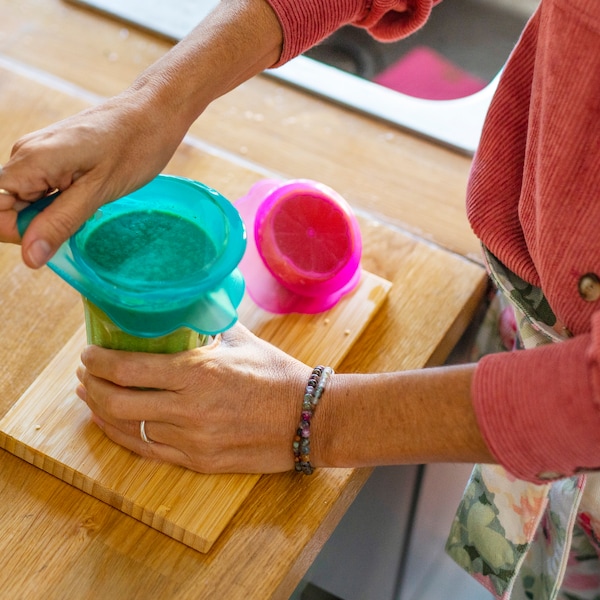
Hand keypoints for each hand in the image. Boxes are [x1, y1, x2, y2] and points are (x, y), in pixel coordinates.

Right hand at [0, 89, 188, 267]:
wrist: (154, 113)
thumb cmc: (134, 146)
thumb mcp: (99, 191)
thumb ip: (60, 222)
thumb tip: (29, 257)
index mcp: (31, 160)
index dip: (18, 231)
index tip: (55, 234)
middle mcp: (26, 155)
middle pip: (10, 207)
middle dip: (41, 224)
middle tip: (82, 215)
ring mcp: (38, 154)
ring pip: (29, 202)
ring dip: (55, 214)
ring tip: (90, 202)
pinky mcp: (53, 156)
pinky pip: (44, 190)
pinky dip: (63, 202)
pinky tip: (89, 195)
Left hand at [75, 324, 311, 473]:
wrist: (310, 419)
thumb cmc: (278, 375)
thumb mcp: (242, 341)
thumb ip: (208, 324)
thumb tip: (185, 305)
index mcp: (200, 373)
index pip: (129, 369)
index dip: (99, 362)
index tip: (88, 354)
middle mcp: (190, 409)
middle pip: (118, 402)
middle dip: (92, 387)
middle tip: (85, 374)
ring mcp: (193, 440)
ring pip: (129, 429)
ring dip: (102, 411)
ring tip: (92, 397)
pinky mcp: (199, 461)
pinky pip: (148, 451)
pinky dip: (123, 436)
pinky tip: (114, 424)